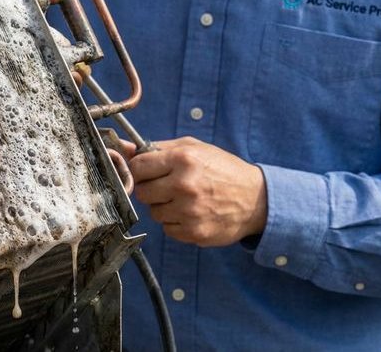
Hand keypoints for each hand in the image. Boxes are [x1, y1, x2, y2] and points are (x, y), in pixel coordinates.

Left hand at [128, 137, 267, 246]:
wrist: (256, 199)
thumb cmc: (222, 170)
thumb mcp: (194, 148)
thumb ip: (158, 148)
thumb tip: (124, 149)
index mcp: (183, 160)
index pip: (138, 167)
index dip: (140, 170)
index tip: (147, 172)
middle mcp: (184, 186)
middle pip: (142, 192)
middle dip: (152, 189)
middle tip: (168, 186)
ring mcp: (189, 212)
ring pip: (154, 213)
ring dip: (164, 207)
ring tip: (184, 199)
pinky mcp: (194, 232)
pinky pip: (167, 229)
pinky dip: (175, 222)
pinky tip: (192, 213)